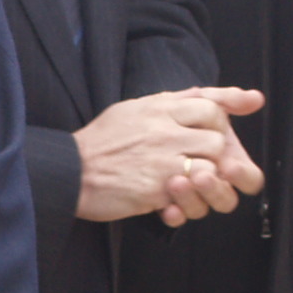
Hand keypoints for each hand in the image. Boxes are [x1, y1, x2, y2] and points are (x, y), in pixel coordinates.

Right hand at [72, 85, 265, 225]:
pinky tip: (172, 197)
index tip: (221, 127)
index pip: (211, 105)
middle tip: (201, 161)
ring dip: (206, 179)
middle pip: (218, 139)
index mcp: (158, 108)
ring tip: (188, 181)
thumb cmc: (101, 142)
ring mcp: (161, 159)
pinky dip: (188, 199)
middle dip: (217, 154)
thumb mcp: (134, 108)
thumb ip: (170, 101)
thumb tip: (203, 92)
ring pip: (211, 167)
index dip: (222, 119)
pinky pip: (192, 194)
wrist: (70, 172)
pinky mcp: (156, 188)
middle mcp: (163, 130)